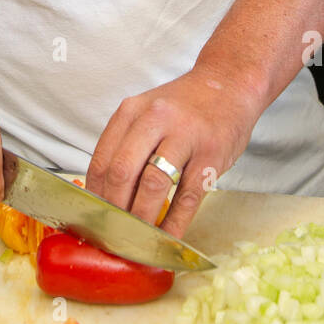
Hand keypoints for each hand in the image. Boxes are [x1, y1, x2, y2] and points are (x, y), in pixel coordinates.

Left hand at [85, 68, 261, 238]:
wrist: (229, 85)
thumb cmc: (183, 107)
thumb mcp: (147, 112)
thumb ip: (126, 144)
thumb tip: (105, 195)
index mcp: (132, 111)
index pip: (102, 160)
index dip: (95, 196)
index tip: (95, 218)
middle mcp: (155, 119)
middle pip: (122, 172)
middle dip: (114, 210)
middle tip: (113, 233)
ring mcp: (185, 137)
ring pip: (154, 185)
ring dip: (142, 219)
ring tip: (137, 239)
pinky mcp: (211, 156)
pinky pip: (188, 197)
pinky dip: (174, 224)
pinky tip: (166, 238)